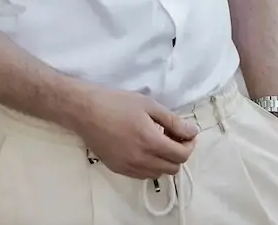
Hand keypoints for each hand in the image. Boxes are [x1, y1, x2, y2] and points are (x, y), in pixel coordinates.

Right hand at [72, 88, 198, 179]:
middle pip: (172, 168)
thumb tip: (192, 132)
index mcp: (151, 142)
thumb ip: (172, 121)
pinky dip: (150, 165)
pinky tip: (143, 148)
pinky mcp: (118, 170)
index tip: (186, 133)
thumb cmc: (117, 103)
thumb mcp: (148, 105)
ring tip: (158, 141)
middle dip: (178, 153)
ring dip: (164, 160)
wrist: (85, 110)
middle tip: (173, 135)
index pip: (181, 155)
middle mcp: (141, 160)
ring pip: (158, 173)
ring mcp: (129, 168)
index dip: (189, 145)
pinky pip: (143, 175)